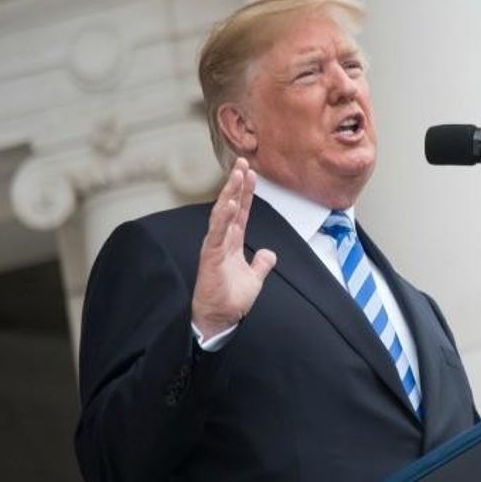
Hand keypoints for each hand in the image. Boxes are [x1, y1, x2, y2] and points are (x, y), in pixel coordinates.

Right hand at [191, 158, 276, 339]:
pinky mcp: (211, 256)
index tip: (250, 172)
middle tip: (243, 162)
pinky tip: (230, 203)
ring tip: (237, 174)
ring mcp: (215, 246)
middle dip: (237, 184)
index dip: (246, 192)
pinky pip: (217, 232)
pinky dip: (223, 217)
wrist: (220, 319)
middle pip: (230, 206)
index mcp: (232, 242)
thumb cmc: (231, 300)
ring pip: (222, 213)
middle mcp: (222, 240)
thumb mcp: (254, 278)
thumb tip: (269, 254)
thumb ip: (262, 264)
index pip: (240, 212)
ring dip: (230, 193)